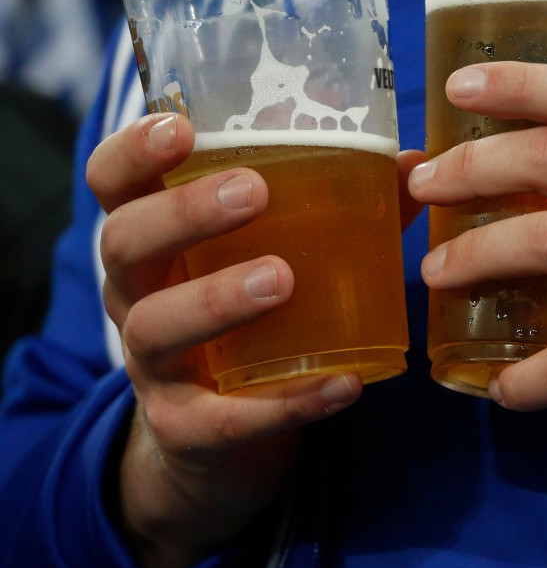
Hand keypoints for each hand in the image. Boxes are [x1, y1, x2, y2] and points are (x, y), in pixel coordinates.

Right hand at [87, 113, 425, 567]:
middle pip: (125, 241)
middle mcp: (136, 295)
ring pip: (156, 327)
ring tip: (283, 278)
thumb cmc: (251, 317)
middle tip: (252, 193)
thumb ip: (338, 207)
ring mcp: (152, 364)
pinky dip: (285, 403)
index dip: (133, 150)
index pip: (114, 182)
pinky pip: (223, 419)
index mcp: (154, 239)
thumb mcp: (275, 255)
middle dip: (183, 212)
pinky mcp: (185, 428)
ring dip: (216, 299)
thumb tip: (410, 164)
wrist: (220, 440)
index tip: (181, 127)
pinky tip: (342, 383)